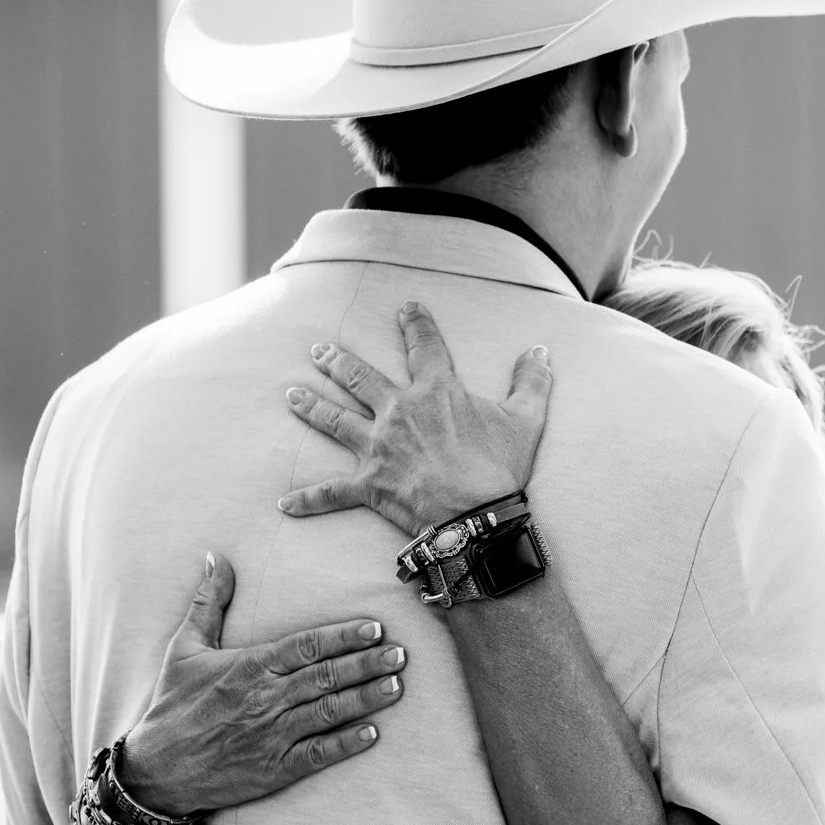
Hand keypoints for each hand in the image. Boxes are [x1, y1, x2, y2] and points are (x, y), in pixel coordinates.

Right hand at [119, 554, 407, 816]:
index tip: (375, 628)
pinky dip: (345, 744)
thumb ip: (208, 602)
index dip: (344, 636)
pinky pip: (317, 753)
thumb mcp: (184, 648)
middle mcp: (265, 698)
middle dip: (367, 663)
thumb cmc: (173, 705)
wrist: (156, 770)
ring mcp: (271, 735)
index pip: (306, 646)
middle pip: (326, 676)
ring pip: (328, 711)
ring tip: (396, 686)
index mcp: (249, 666)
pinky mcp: (273, 769)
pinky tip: (372, 733)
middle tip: (401, 654)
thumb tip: (214, 557)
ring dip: (365, 698)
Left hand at [279, 301, 552, 534]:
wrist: (476, 515)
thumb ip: (532, 381)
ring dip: (311, 407)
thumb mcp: (526, 420)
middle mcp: (397, 412)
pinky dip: (307, 499)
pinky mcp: (368, 484)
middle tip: (318, 350)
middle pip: (360, 378)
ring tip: (291, 395)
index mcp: (434, 391)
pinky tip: (284, 503)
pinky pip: (330, 492)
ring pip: (335, 420)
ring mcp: (377, 447)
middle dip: (337, 361)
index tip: (405, 308)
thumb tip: (541, 351)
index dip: (415, 323)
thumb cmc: (500, 468)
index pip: (423, 345)